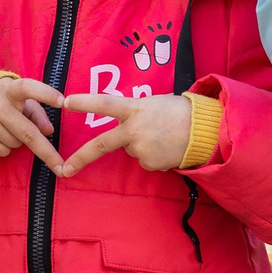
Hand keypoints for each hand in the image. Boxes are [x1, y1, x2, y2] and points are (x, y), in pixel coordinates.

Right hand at [0, 76, 66, 172]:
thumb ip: (37, 113)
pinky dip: (6, 148)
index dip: (45, 94)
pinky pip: (3, 152)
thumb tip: (49, 131)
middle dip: (47, 152)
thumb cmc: (5, 99)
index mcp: (11, 90)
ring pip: (16, 144)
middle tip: (61, 167)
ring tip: (9, 128)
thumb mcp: (21, 99)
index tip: (62, 101)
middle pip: (28, 133)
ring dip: (20, 142)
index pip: (28, 88)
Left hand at [55, 91, 192, 176]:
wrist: (206, 131)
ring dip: (142, 146)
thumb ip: (135, 112)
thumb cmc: (181, 111)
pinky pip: (145, 161)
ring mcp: (142, 150)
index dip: (84, 102)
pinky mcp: (151, 164)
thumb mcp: (155, 102)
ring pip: (132, 151)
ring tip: (163, 136)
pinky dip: (153, 155)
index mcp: (136, 109)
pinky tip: (167, 147)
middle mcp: (135, 131)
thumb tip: (126, 123)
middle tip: (65, 170)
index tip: (65, 103)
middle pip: (101, 144)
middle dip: (81, 158)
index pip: (105, 103)